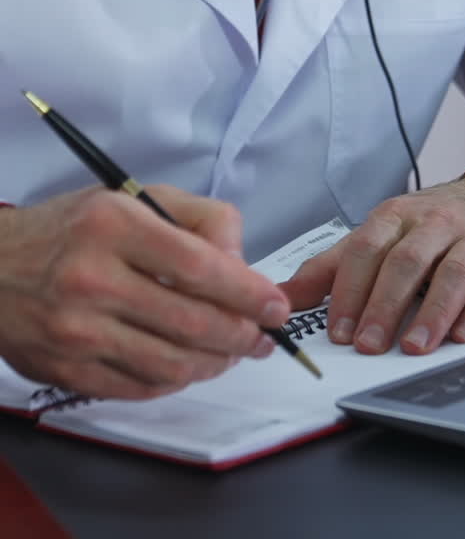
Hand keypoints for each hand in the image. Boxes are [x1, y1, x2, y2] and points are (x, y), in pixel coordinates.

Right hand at [0, 186, 288, 398]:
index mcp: (113, 225)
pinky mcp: (66, 371)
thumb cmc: (71, 230)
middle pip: (191, 322)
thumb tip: (241, 266)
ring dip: (214, 364)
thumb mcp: (132, 198)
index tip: (275, 306)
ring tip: (230, 353)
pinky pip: (139, 387)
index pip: (199, 266)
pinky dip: (174, 380)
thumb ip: (197, 220)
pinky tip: (187, 365)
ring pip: (170, 363)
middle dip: (241, 335)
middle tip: (261, 337)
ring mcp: (76, 331)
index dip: (247, 292)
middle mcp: (92, 278)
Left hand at [282, 170, 464, 355]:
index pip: (367, 249)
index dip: (350, 290)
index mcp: (398, 215)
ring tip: (413, 347)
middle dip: (384, 305)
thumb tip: (282, 297)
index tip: (336, 331)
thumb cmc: (436, 224)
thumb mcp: (383, 233)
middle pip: (406, 261)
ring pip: (454, 271)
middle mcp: (438, 222)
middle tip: (367, 346)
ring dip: (432, 312)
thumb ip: (333, 266)